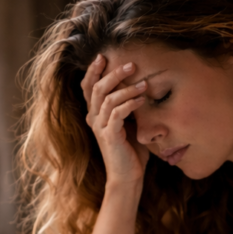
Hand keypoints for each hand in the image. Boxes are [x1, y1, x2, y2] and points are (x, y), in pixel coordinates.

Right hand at [81, 54, 150, 188]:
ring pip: (108, 98)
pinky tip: (142, 100)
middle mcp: (94, 119)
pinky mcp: (110, 136)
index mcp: (95, 115)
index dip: (92, 71)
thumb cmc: (130, 151)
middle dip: (113, 73)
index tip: (103, 56)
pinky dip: (130, 103)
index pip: (88, 87)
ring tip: (144, 84)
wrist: (127, 176)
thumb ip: (128, 108)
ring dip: (128, 88)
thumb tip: (140, 87)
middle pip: (97, 88)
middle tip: (131, 64)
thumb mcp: (129, 124)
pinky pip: (118, 113)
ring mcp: (100, 127)